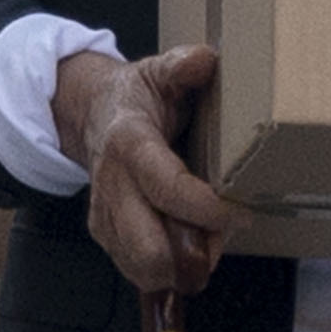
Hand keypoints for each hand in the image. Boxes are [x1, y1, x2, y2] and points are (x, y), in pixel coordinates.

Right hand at [54, 40, 240, 299]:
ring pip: (140, 266)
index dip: (207, 209)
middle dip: (189, 257)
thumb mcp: (159, 71)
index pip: (167, 188)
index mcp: (130, 143)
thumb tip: (204, 60)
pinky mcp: (103, 233)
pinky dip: (165, 271)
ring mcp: (104, 213)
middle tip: (221, 239)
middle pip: (147, 246)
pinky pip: (135, 269)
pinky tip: (187, 251)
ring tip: (207, 245)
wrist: (90, 114)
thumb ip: (182, 66)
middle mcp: (111, 184)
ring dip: (179, 268)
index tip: (240, 213)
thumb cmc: (137, 96)